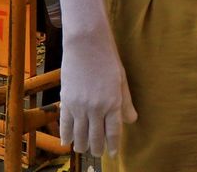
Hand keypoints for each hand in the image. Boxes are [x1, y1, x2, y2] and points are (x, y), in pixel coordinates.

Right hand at [60, 26, 137, 155]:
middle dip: (97, 149)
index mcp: (113, 103)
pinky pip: (65, 124)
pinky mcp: (66, 100)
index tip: (112, 154)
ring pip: (79, 135)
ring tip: (83, 149)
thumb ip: (125, 102)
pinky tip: (67, 142)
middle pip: (96, 138)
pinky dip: (66, 135)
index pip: (113, 133)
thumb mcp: (122, 79)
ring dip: (81, 145)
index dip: (113, 147)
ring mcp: (79, 106)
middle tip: (98, 153)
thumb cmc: (107, 58)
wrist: (86, 43)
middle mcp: (96, 108)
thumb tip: (131, 121)